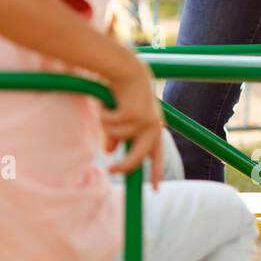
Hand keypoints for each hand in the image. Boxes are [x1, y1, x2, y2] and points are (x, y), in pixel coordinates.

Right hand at [101, 60, 164, 187]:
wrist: (128, 69)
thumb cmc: (124, 92)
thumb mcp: (122, 117)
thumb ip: (117, 135)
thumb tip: (108, 151)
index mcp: (154, 129)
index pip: (157, 156)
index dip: (157, 173)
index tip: (156, 190)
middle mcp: (153, 128)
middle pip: (137, 158)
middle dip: (124, 166)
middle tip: (110, 170)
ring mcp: (144, 121)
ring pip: (117, 137)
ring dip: (106, 124)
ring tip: (107, 109)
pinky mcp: (134, 115)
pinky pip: (110, 125)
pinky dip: (103, 114)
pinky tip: (106, 103)